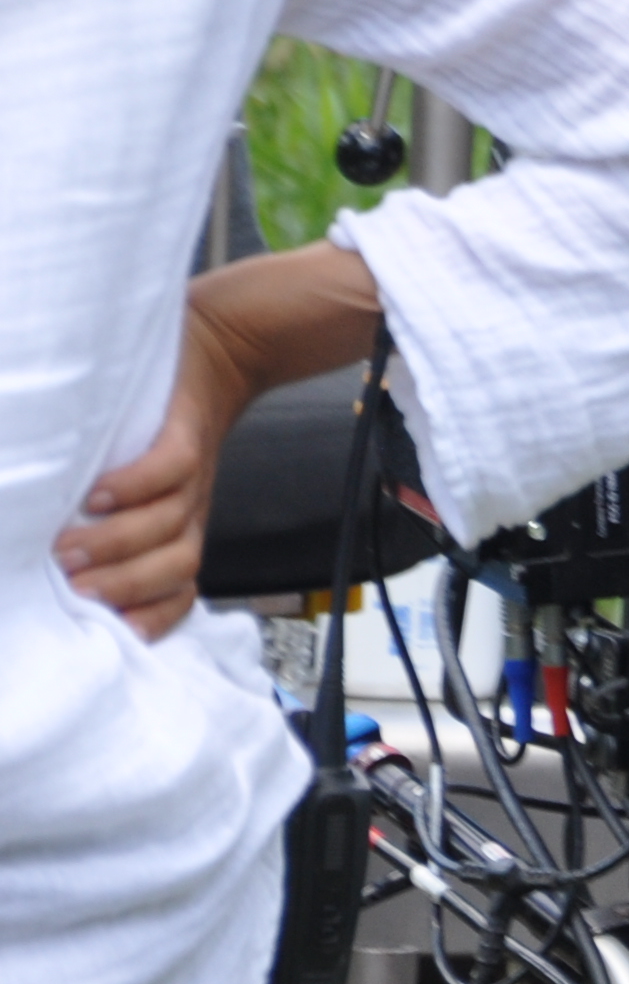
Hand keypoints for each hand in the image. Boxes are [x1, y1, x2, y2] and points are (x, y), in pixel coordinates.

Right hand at [55, 298, 256, 639]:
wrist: (220, 352)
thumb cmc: (162, 426)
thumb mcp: (145, 483)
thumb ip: (109, 520)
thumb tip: (52, 559)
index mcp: (180, 530)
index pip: (179, 591)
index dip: (153, 616)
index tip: (109, 631)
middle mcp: (191, 510)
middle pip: (175, 567)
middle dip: (124, 585)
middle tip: (71, 586)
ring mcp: (194, 475)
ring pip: (170, 524)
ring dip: (119, 541)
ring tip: (69, 547)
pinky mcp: (189, 434)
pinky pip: (171, 469)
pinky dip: (135, 484)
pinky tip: (99, 492)